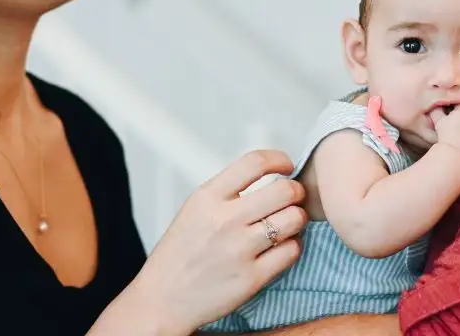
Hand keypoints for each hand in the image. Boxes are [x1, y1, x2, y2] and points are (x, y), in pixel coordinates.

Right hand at [122, 150, 307, 333]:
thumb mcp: (194, 209)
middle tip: (293, 199)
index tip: (286, 167)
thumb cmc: (180, 254)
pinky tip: (281, 247)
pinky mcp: (252, 278)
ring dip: (297, 219)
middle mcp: (224, 220)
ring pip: (294, 219)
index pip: (255, 163)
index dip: (280, 160)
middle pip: (285, 190)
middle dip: (296, 192)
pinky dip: (293, 245)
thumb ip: (228, 191)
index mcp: (208, 198)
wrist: (162, 300)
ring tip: (287, 224)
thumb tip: (270, 175)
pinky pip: (291, 250)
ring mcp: (239, 250)